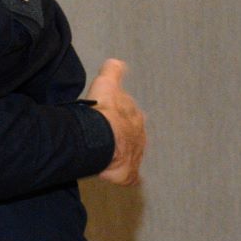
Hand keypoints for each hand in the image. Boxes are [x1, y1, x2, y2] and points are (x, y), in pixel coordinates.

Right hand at [87, 59, 146, 185]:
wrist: (100, 137)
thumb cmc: (103, 111)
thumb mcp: (107, 83)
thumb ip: (113, 71)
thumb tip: (118, 62)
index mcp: (136, 116)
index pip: (131, 115)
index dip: (121, 117)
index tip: (112, 118)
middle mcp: (140, 137)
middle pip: (134, 136)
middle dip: (125, 138)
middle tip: (112, 139)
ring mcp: (136, 157)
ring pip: (133, 155)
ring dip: (125, 156)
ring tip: (113, 158)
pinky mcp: (129, 174)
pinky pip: (131, 177)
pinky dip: (128, 177)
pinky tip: (124, 178)